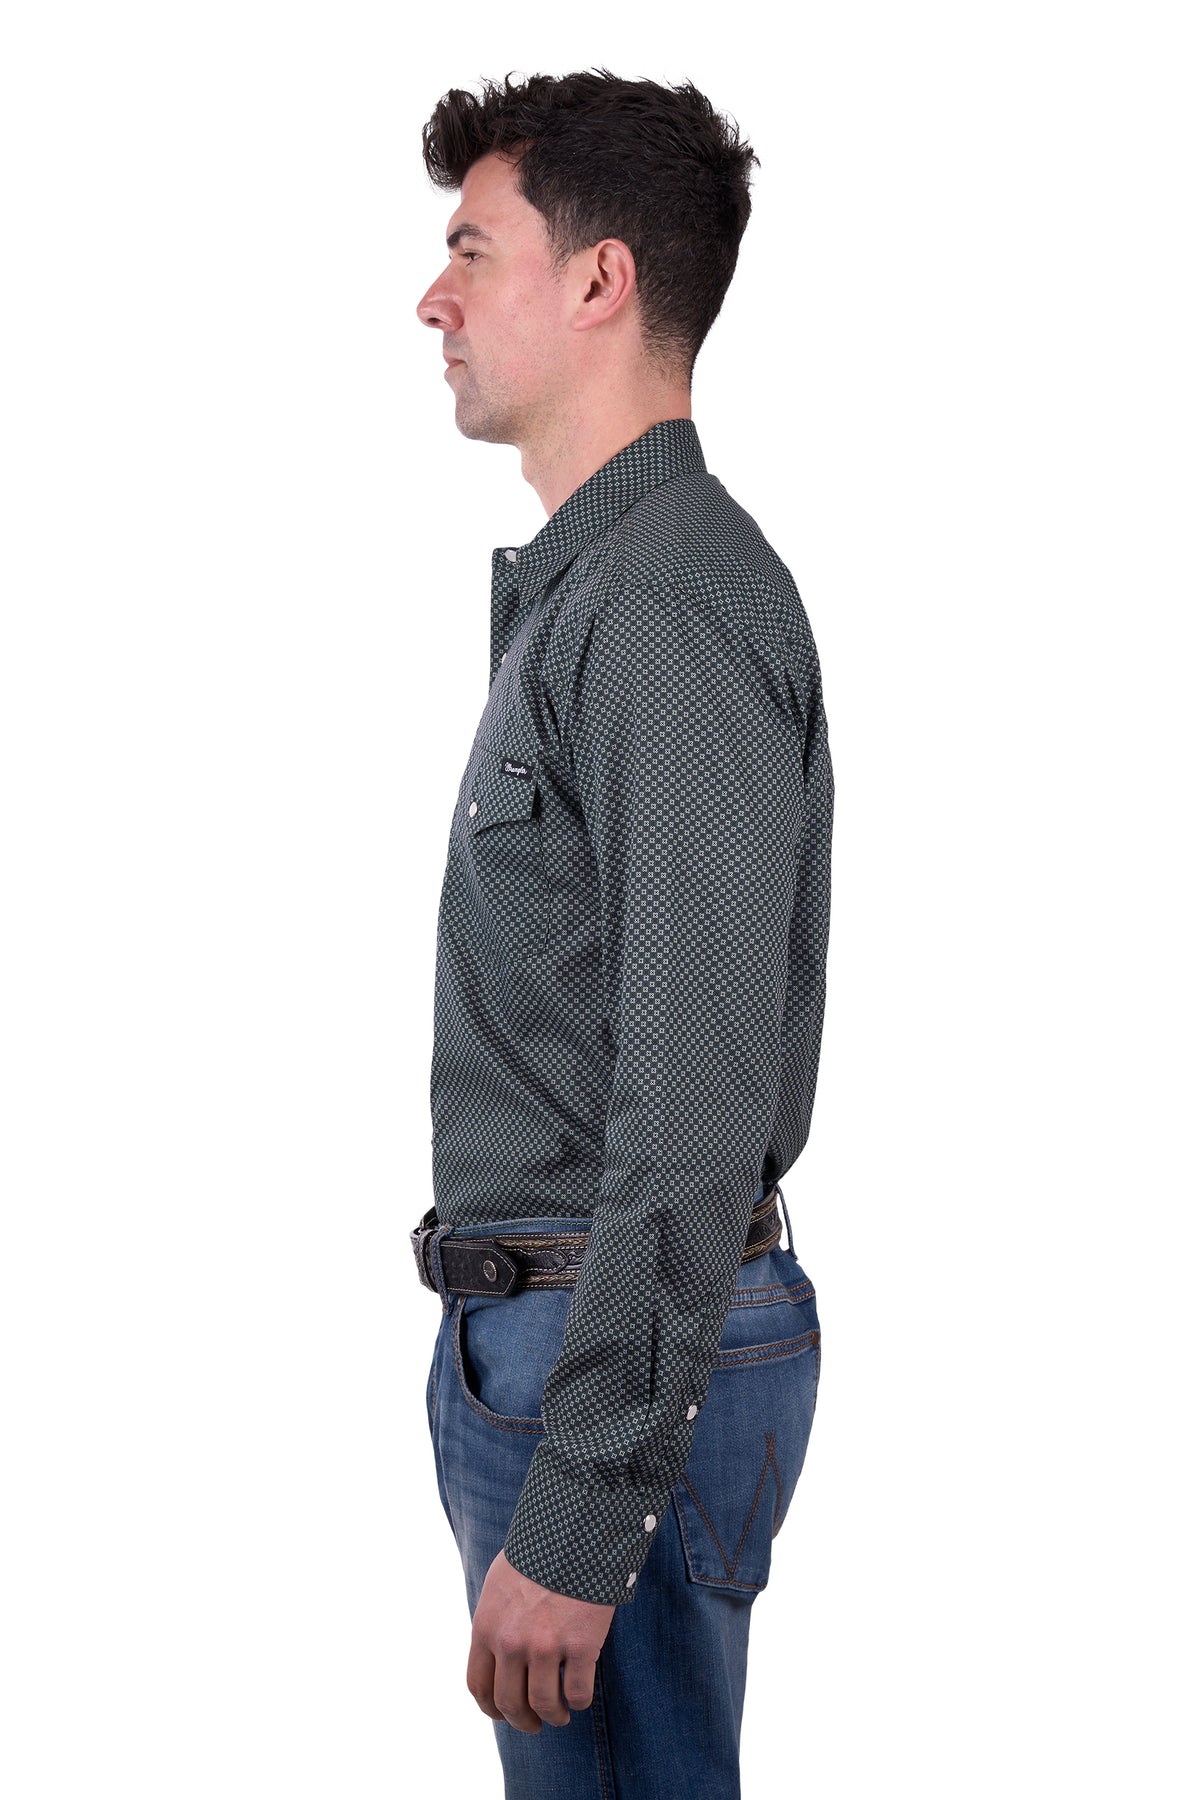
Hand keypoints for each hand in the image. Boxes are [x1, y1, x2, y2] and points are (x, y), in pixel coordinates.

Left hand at [466, 1549, 616, 1732]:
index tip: (505, 1714)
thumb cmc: (538, 1555)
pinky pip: (577, 1693)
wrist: (575, 1532)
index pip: (479, 1686)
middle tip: (535, 1723)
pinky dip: (578, 1701)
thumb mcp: (499, 1585)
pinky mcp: (581, 1645)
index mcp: (486, 1627)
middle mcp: (511, 1643)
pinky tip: (579, 1696)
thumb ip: (494, 1621)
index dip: (492, 1709)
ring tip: (560, 1715)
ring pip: (544, 1704)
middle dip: (523, 1720)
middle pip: (510, 1703)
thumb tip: (495, 1653)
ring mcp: (546, 1646)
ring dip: (553, 1716)